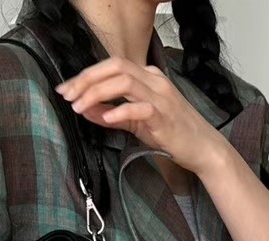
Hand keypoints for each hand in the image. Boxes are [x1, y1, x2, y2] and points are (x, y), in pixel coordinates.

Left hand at [56, 56, 226, 176]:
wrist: (202, 147)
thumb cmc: (171, 134)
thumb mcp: (136, 122)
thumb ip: (112, 114)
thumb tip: (86, 109)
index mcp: (147, 77)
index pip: (112, 65)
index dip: (86, 75)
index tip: (67, 89)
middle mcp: (153, 80)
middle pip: (116, 66)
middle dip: (87, 79)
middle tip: (68, 95)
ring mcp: (160, 96)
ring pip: (124, 81)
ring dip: (97, 92)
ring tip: (80, 106)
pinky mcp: (164, 115)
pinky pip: (140, 107)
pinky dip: (120, 110)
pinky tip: (105, 117)